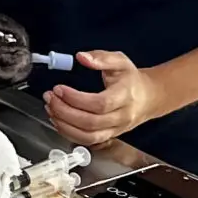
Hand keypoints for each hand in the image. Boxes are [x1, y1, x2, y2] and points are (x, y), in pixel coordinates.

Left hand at [44, 50, 166, 148]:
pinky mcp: (108, 136)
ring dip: (64, 125)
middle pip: (91, 122)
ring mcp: (115, 129)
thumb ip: (100, 58)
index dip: (75, 98)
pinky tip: (58, 121)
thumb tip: (81, 57)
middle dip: (64, 111)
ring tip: (51, 109)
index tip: (59, 89)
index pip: (100, 103)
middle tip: (50, 98)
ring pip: (88, 136)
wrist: (148, 98)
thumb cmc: (131, 79)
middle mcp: (121, 116)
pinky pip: (87, 141)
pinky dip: (69, 133)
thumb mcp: (120, 61)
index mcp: (125, 96)